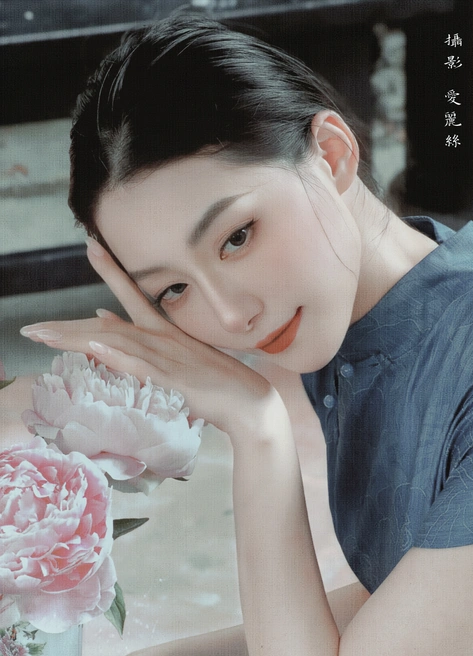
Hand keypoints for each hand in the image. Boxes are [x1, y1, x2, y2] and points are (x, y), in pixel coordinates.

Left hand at [20, 243, 273, 435]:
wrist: (249, 401)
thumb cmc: (216, 383)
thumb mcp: (177, 356)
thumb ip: (141, 340)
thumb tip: (104, 321)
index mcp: (163, 332)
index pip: (131, 295)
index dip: (111, 270)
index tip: (91, 245)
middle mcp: (161, 340)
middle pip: (106, 327)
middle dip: (65, 328)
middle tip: (30, 328)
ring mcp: (167, 359)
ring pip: (115, 345)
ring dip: (77, 341)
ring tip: (44, 338)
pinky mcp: (174, 381)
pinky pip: (141, 367)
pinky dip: (118, 357)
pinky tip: (95, 348)